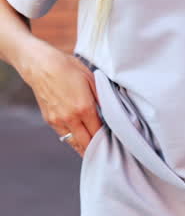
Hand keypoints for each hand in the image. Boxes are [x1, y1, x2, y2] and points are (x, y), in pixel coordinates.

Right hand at [20, 41, 101, 156]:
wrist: (41, 66)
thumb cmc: (67, 68)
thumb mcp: (91, 79)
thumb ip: (101, 98)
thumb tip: (109, 111)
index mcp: (84, 108)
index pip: (98, 132)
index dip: (107, 138)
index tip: (113, 139)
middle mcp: (70, 118)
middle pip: (86, 143)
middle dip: (97, 148)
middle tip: (105, 149)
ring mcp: (58, 120)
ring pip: (73, 142)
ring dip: (83, 146)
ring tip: (93, 149)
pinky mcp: (50, 120)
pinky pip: (63, 135)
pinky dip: (72, 139)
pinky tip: (79, 138)